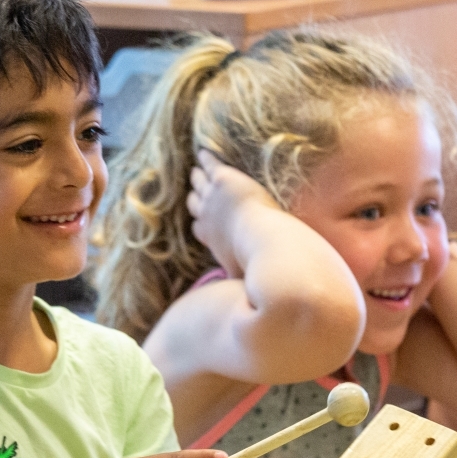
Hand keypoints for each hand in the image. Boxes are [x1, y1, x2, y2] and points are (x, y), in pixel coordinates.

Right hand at [188, 150, 282, 276]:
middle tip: (194, 191)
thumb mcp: (240, 277)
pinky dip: (205, 158)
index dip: (200, 223)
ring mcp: (212, 196)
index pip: (199, 228)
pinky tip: (203, 151)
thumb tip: (241, 306)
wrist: (262, 239)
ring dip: (198, 176)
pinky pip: (209, 164)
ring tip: (194, 170)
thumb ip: (237, 287)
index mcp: (210, 238)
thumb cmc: (254, 262)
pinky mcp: (222, 178)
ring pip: (199, 182)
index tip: (201, 221)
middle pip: (195, 203)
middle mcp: (206, 216)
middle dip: (195, 197)